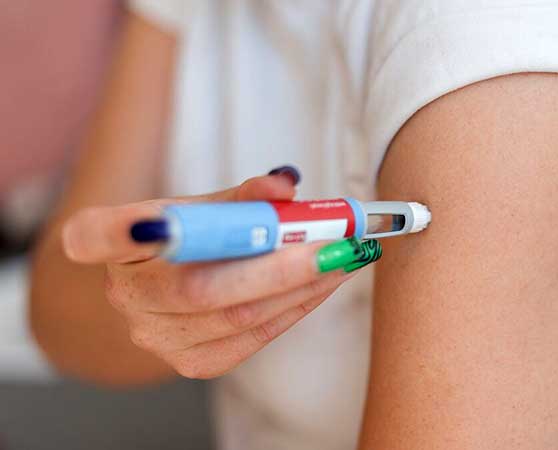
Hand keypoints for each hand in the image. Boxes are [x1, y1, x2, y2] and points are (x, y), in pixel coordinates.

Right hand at [60, 170, 378, 378]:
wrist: (175, 287)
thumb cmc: (193, 236)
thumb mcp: (206, 205)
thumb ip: (243, 195)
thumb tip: (287, 185)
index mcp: (114, 241)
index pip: (96, 237)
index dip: (117, 232)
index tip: (151, 220)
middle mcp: (126, 295)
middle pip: (202, 288)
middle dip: (282, 266)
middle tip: (338, 245)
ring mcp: (155, 336)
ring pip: (239, 318)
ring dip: (304, 288)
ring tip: (346, 259)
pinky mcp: (191, 362)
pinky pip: (254, 339)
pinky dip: (297, 308)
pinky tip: (324, 285)